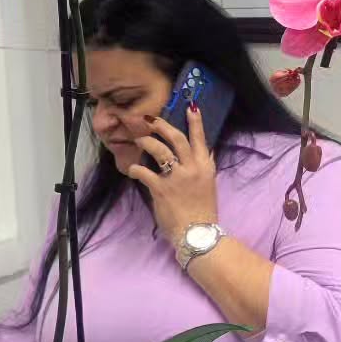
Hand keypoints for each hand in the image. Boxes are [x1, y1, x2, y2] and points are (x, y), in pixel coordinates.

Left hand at [127, 106, 218, 247]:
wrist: (197, 234)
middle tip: (150, 119)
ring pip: (160, 150)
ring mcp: (177, 178)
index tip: (191, 107)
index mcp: (205, 168)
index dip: (195, 122)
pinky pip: (144, 172)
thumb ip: (205, 168)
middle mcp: (192, 168)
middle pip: (176, 139)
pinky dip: (135, 168)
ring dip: (147, 142)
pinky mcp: (161, 188)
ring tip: (139, 139)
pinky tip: (131, 169)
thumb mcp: (209, 186)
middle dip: (162, 125)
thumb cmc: (203, 212)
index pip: (200, 140)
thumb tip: (207, 153)